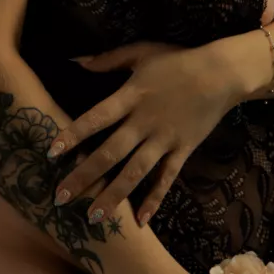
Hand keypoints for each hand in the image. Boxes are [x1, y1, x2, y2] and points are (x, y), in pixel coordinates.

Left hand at [49, 40, 239, 227]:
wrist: (223, 73)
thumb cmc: (179, 60)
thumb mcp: (141, 52)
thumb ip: (107, 60)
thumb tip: (75, 61)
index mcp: (131, 96)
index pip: (96, 118)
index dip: (74, 134)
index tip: (51, 153)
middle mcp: (144, 122)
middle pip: (110, 153)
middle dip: (84, 177)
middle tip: (60, 198)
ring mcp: (165, 139)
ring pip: (136, 172)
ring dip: (114, 195)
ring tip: (95, 217)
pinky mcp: (183, 150)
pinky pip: (167, 179)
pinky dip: (155, 200)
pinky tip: (141, 221)